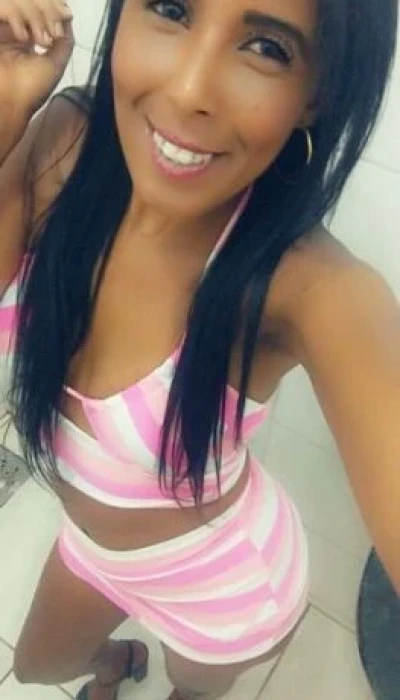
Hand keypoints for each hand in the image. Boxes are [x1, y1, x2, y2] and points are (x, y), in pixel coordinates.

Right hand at [0, 0, 73, 161]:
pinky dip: (16, 16)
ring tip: (39, 40)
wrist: (9, 104)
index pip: (40, 6)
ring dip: (34, 15)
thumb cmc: (31, 89)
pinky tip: (23, 37)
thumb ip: (64, 41)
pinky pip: (4, 6)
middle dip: (46, 10)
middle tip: (52, 32)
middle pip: (31, 1)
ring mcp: (3, 26)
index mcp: (28, 35)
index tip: (65, 14)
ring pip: (17, 0)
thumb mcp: (55, 64)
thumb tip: (67, 17)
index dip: (53, 6)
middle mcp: (13, 26)